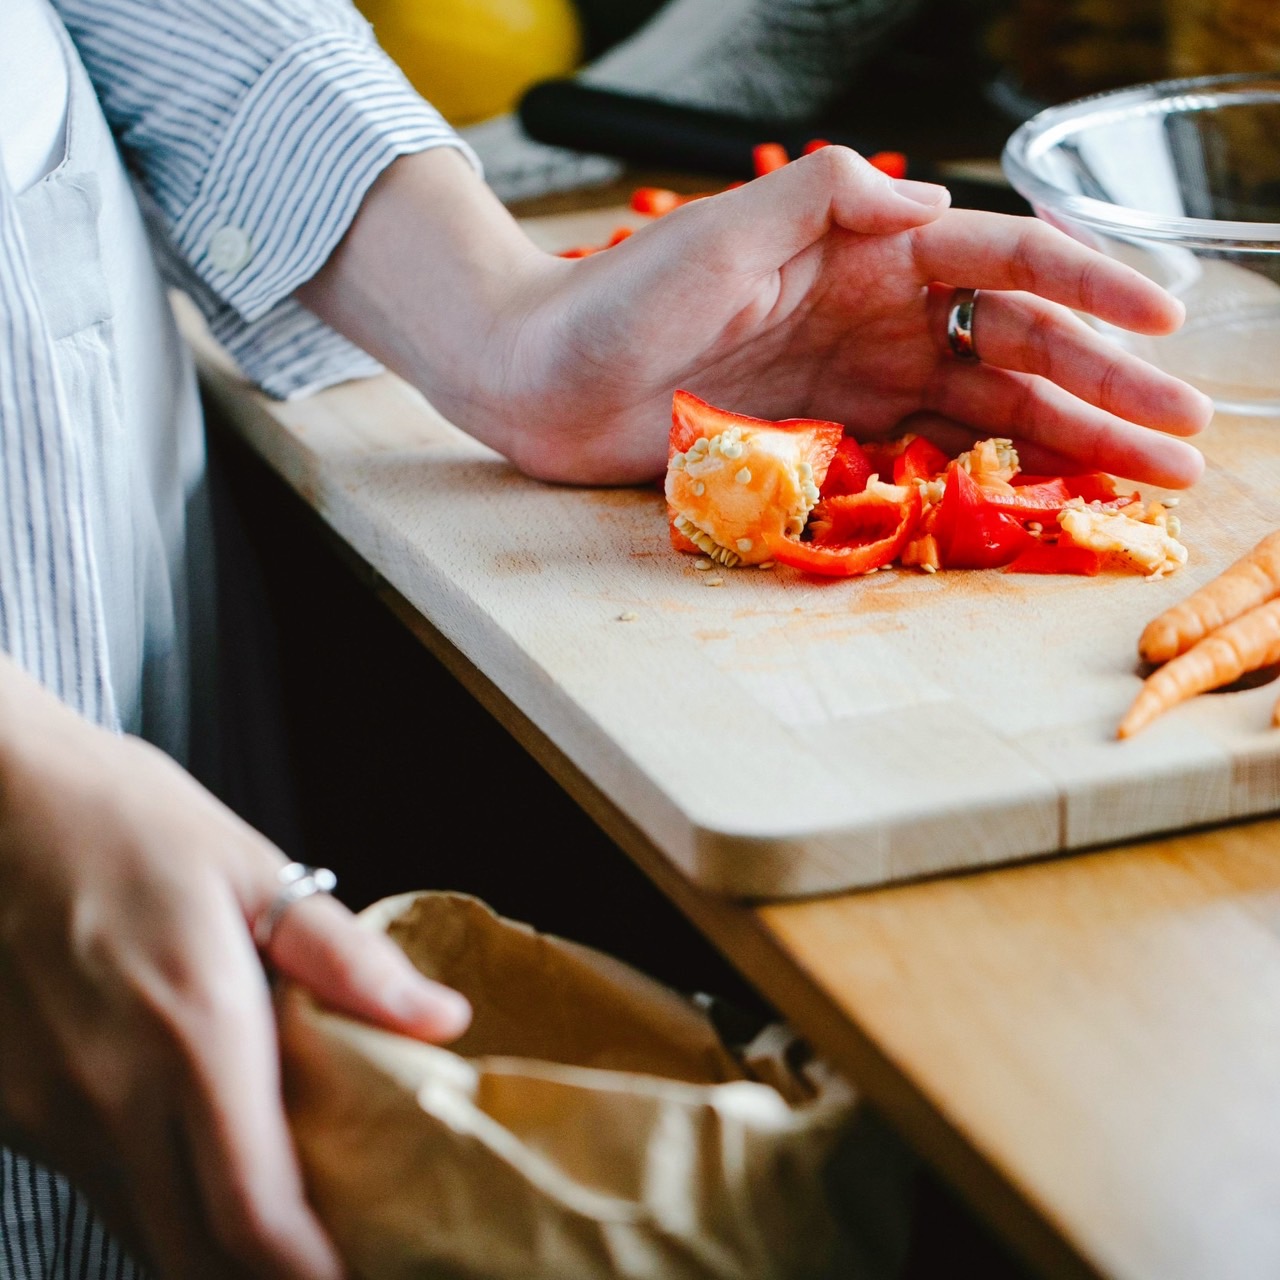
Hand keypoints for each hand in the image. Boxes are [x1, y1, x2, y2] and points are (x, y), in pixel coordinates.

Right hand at [0, 657, 469, 1279]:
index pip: (252, 1210)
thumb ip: (349, 960)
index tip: (353, 1277)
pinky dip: (149, 1193)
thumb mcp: (253, 870)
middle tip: (322, 1257)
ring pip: (137, 1226)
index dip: (306, 1271)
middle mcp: (113, 1091)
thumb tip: (441, 1020)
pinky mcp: (10, 1104)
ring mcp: (49, 1108)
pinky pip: (91, 1182)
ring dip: (206, 1240)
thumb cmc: (131, 823)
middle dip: (261, 1275)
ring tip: (269, 1215)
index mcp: (194, 1031)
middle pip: (190, 1253)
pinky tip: (189, 1151)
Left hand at [301, 146, 1210, 488]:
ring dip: (1071, 439)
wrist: (543, 379)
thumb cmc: (617, 297)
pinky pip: (928, 454)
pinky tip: (1048, 496)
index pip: (1001, 260)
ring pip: (988, 406)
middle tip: (1188, 436)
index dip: (1088, 286)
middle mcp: (878, 313)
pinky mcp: (829, 438)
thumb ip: (824, 199)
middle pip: (1018, 345)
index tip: (1163, 323)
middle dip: (1107, 387)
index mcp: (867, 251)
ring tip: (1149, 478)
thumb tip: (932, 202)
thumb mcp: (721, 229)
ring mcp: (858, 380)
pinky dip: (991, 473)